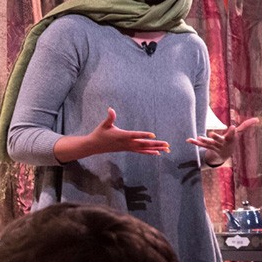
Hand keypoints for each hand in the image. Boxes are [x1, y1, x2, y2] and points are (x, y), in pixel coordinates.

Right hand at [53, 107, 169, 162]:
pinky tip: (158, 153)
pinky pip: (141, 152)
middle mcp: (127, 143)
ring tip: (167, 149)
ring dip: (156, 149)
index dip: (144, 135)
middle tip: (167, 144)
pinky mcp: (128, 149)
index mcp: (122, 136)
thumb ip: (110, 117)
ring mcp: (128, 148)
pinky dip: (149, 152)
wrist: (94, 146)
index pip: (135, 135)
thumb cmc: (100, 133)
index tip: (153, 135)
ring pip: (145, 149)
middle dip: (156, 144)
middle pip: (144, 144)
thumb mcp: (104, 124)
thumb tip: (110, 109)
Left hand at [187, 117, 258, 165]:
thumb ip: (246, 126)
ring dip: (204, 141)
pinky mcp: (207, 147)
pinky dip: (195, 143)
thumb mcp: (238, 133)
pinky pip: (201, 145)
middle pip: (219, 140)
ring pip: (209, 144)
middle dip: (216, 137)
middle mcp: (222, 143)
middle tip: (211, 134)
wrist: (224, 155)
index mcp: (229, 139)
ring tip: (199, 138)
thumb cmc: (231, 141)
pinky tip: (188, 140)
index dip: (232, 131)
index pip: (232, 135)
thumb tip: (257, 119)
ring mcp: (214, 146)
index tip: (232, 126)